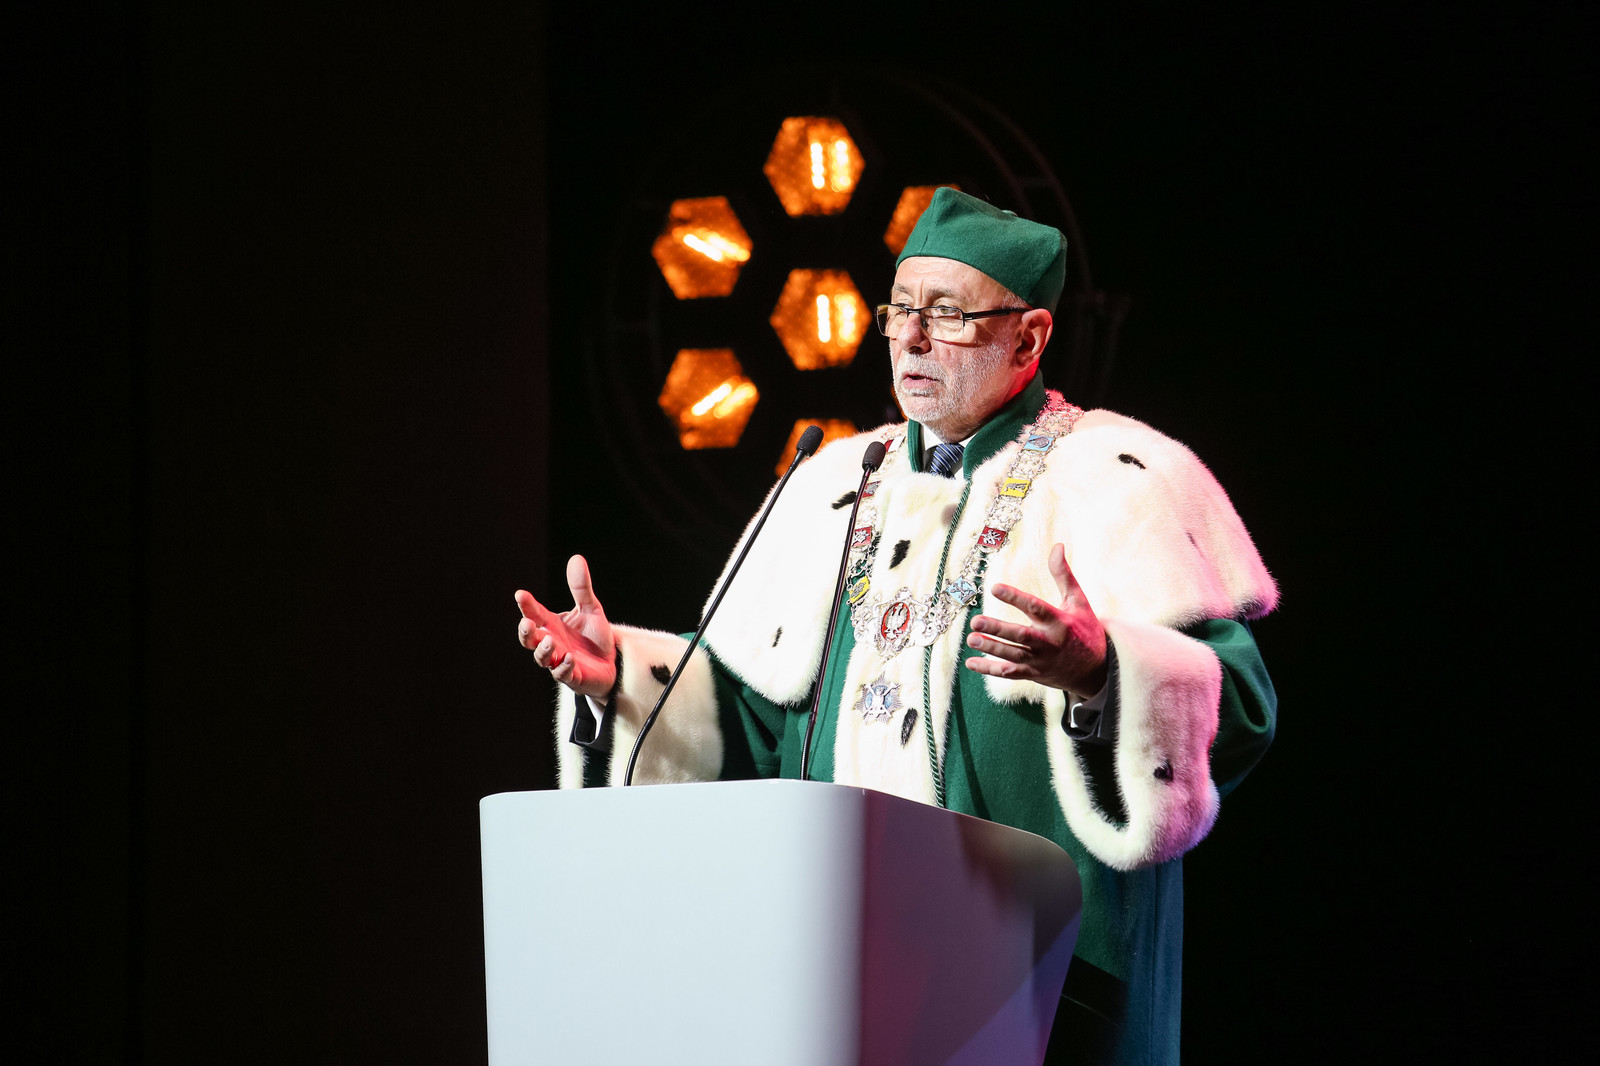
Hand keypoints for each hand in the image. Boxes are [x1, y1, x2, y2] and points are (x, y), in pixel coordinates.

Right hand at [515, 555, 616, 698]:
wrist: (611, 663)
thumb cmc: (594, 637)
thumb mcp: (591, 609)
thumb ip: (581, 587)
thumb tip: (576, 557)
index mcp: (551, 625)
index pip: (534, 613)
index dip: (526, 605)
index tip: (520, 594)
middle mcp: (551, 642)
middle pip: (529, 639)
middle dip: (526, 632)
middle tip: (527, 624)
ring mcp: (559, 661)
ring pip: (542, 658)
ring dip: (544, 650)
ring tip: (550, 641)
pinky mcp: (572, 676)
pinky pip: (564, 674)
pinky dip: (564, 667)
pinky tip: (569, 658)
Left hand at [964, 543, 1107, 698]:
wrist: (1096, 669)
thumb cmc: (1085, 629)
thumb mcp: (1078, 601)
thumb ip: (1063, 575)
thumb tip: (1057, 546)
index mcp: (1060, 622)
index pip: (1035, 608)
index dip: (1015, 598)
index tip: (995, 587)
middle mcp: (1049, 643)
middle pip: (1021, 636)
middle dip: (998, 630)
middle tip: (975, 621)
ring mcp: (1040, 661)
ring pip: (1013, 656)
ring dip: (991, 648)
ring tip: (970, 638)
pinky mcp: (1034, 673)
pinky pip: (1009, 673)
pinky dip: (990, 669)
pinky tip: (970, 662)